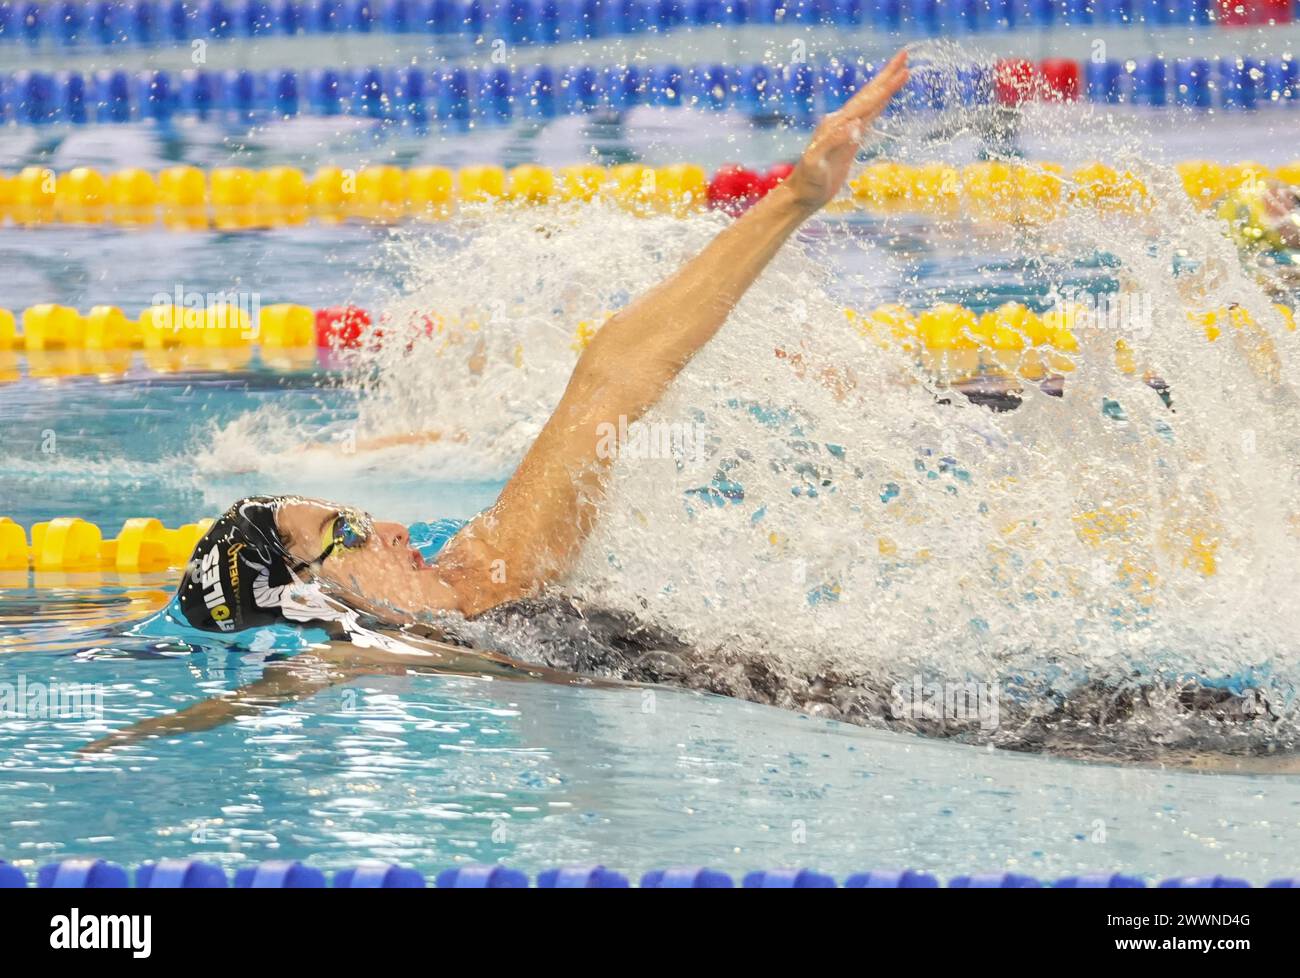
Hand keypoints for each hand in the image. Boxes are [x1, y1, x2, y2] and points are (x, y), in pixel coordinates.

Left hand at [784, 51, 909, 213]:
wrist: (802, 195)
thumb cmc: (808, 182)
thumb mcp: (817, 164)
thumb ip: (834, 143)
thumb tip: (856, 125)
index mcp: (835, 124)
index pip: (866, 101)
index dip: (885, 87)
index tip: (904, 71)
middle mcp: (840, 121)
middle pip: (868, 94)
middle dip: (887, 75)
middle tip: (905, 55)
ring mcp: (845, 129)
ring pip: (870, 102)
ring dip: (885, 87)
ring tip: (901, 71)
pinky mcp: (849, 140)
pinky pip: (868, 117)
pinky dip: (879, 104)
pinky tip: (885, 99)